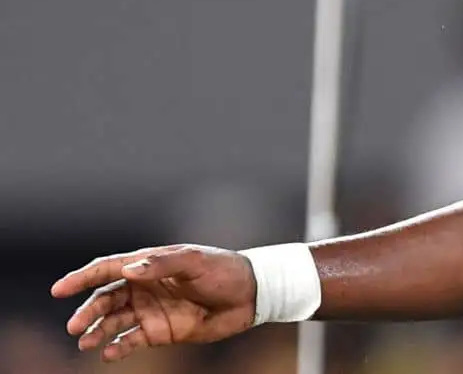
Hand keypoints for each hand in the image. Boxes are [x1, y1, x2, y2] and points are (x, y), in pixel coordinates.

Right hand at [51, 244, 257, 362]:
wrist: (249, 295)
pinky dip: (117, 347)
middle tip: (75, 327)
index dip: (81, 278)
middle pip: (105, 299)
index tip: (59, 290)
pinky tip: (108, 353)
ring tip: (86, 342)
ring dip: (97, 331)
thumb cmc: (223, 270)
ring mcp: (149, 310)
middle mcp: (143, 287)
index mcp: (149, 264)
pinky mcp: (159, 331)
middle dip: (87, 312)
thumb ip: (162, 264)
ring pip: (113, 322)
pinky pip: (130, 340)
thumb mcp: (195, 262)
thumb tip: (129, 268)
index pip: (108, 269)